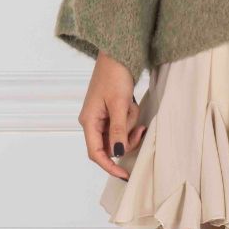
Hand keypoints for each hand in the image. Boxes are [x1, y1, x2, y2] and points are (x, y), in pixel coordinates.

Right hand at [78, 52, 146, 179]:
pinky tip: (132, 103)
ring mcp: (102, 116)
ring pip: (119, 133)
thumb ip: (118, 130)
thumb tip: (118, 153)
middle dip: (126, 136)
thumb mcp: (119, 103)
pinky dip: (129, 116)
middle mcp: (92, 121)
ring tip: (132, 105)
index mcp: (89, 121)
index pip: (96, 153)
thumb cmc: (115, 75)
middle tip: (139, 127)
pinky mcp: (111, 110)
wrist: (118, 53)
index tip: (125, 175)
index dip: (110, 166)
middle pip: (111, 144)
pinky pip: (122, 122)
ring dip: (129, 123)